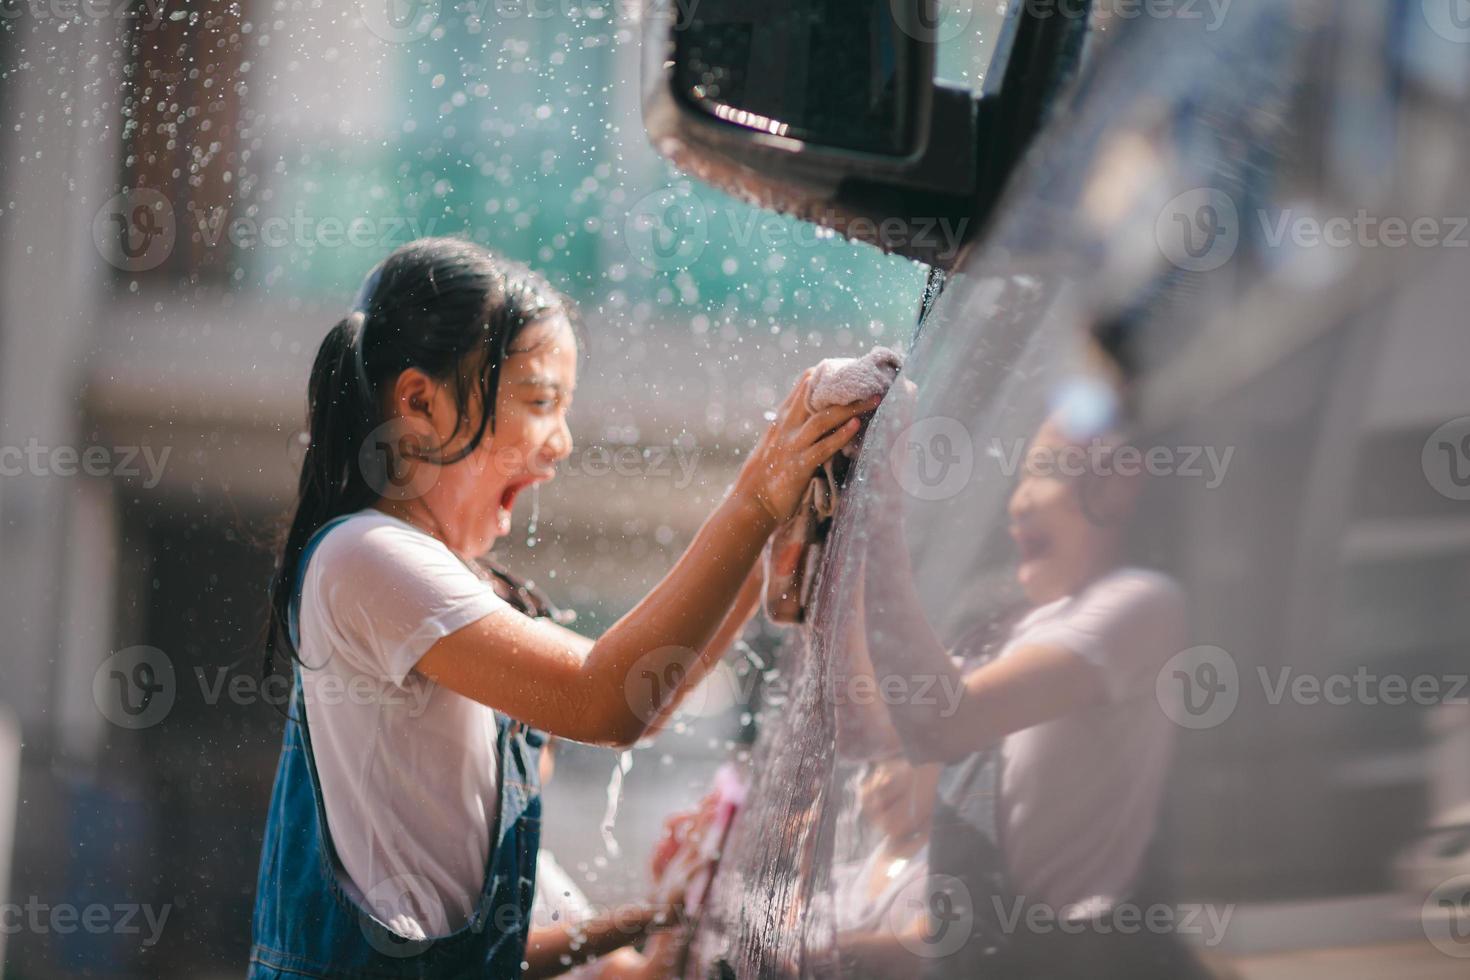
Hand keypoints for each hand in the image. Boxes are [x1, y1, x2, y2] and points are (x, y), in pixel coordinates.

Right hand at [733, 370, 880, 524]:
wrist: (750, 503)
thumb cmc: (767, 476)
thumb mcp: (778, 444)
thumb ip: (796, 430)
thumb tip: (822, 422)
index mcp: (782, 419)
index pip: (804, 385)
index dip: (828, 375)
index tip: (851, 371)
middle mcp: (786, 427)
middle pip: (815, 396)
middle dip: (845, 387)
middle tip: (872, 380)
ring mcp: (792, 446)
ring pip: (823, 419)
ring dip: (851, 408)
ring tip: (875, 400)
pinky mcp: (798, 466)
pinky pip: (823, 447)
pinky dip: (841, 436)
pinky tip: (856, 426)